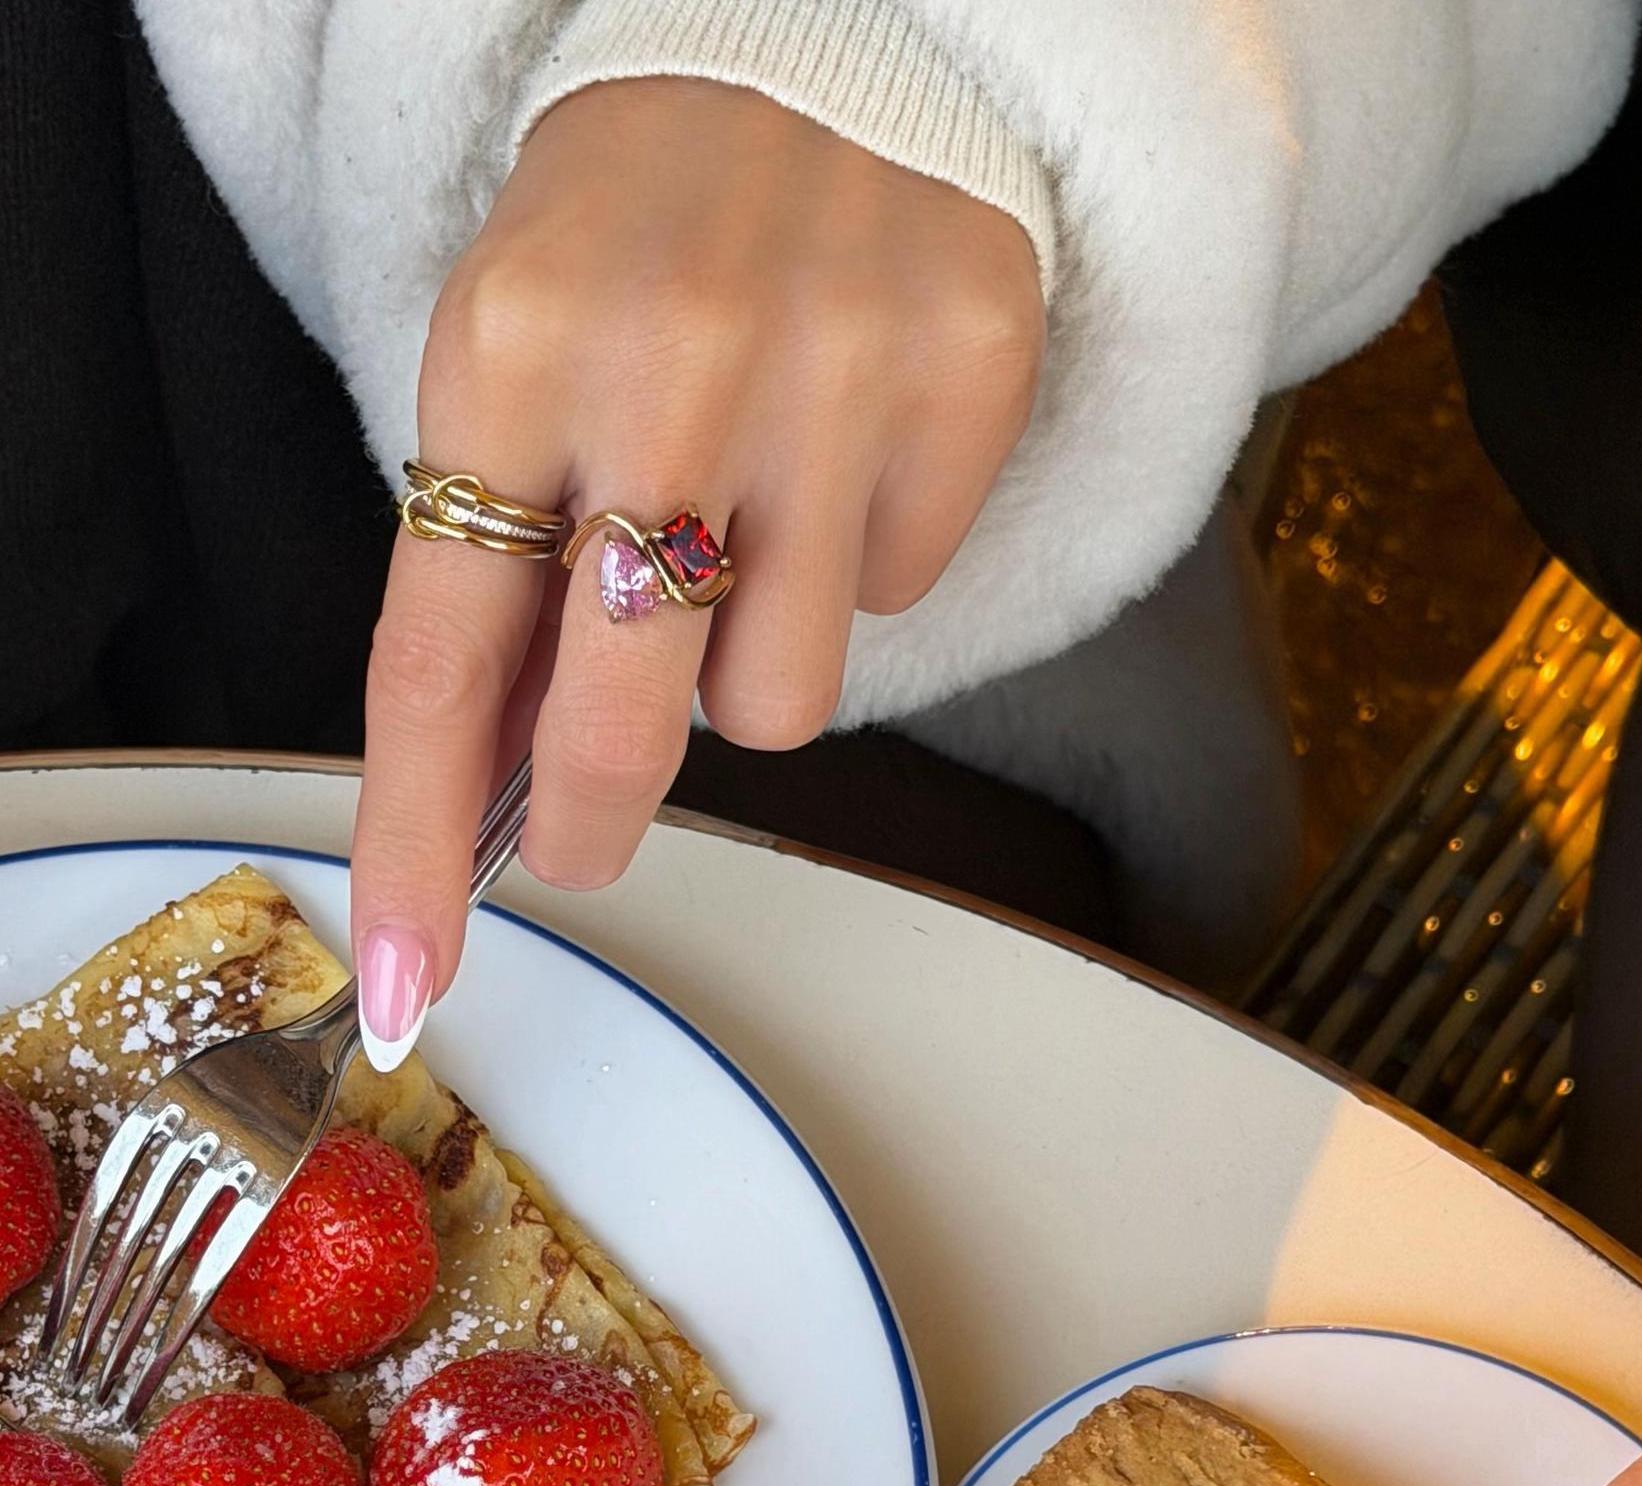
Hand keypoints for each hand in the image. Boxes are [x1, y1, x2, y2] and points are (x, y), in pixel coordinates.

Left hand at [350, 80, 1042, 1064]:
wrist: (819, 42)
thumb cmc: (635, 228)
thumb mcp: (513, 354)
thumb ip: (504, 562)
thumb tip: (509, 790)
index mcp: (509, 345)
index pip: (444, 651)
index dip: (423, 837)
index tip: (413, 973)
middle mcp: (674, 362)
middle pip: (632, 719)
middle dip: (600, 814)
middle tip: (592, 830)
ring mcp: (838, 371)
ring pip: (786, 702)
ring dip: (748, 666)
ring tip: (747, 541)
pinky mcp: (965, 379)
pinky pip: (898, 596)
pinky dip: (859, 561)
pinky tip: (843, 454)